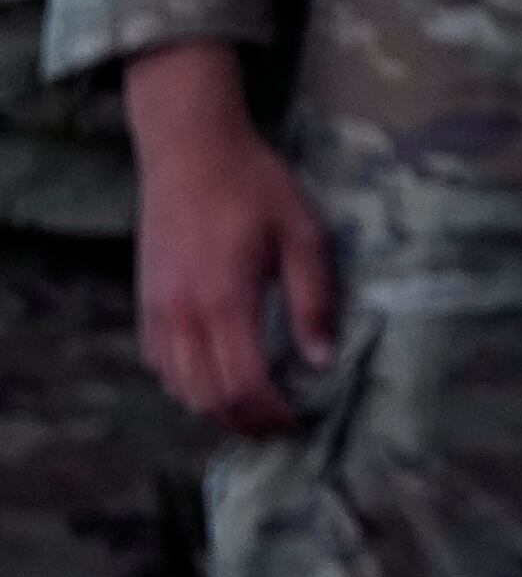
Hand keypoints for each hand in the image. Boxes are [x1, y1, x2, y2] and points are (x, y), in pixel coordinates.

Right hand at [124, 41, 331, 433]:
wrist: (191, 151)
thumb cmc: (255, 186)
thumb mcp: (303, 234)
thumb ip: (314, 299)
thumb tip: (322, 359)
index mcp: (226, 299)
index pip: (243, 383)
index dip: (271, 412)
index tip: (298, 419)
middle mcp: (183, 313)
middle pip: (207, 397)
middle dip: (245, 421)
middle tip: (279, 425)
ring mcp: (157, 310)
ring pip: (178, 387)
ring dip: (214, 409)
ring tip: (252, 410)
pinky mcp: (145, 302)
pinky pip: (159, 363)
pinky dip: (186, 385)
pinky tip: (215, 378)